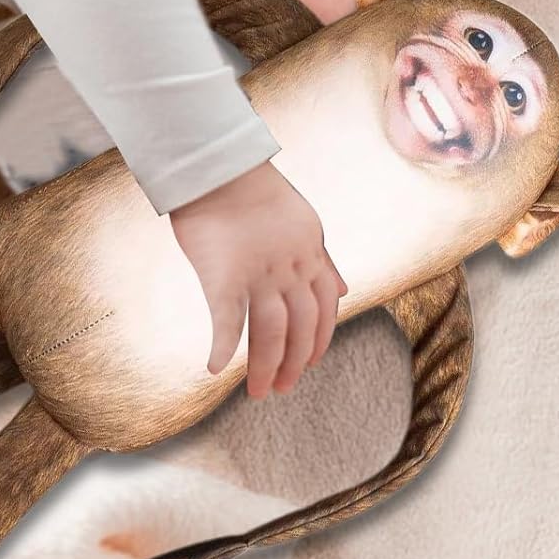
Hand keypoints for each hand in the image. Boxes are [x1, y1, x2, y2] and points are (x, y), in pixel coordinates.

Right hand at [168, 160, 348, 398]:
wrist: (218, 168)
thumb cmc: (251, 190)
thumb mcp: (303, 223)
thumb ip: (322, 260)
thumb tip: (343, 292)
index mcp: (309, 255)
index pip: (323, 309)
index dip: (319, 340)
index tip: (309, 363)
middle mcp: (289, 268)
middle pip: (299, 327)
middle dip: (294, 362)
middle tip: (282, 388)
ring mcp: (258, 274)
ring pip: (268, 331)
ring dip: (264, 366)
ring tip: (257, 390)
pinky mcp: (224, 275)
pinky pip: (226, 319)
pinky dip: (222, 346)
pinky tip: (215, 368)